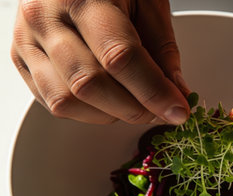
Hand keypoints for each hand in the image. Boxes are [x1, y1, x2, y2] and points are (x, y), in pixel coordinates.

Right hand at [11, 0, 189, 124]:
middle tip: (161, 111)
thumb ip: (162, 49)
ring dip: (111, 114)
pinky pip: (54, 103)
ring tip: (135, 104)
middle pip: (91, 85)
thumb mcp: (148, 3)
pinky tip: (109, 101)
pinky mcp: (21, 60)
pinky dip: (89, 112)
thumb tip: (176, 93)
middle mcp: (47, 19)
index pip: (120, 57)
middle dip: (135, 109)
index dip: (153, 92)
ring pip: (69, 100)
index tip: (178, 110)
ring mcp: (28, 41)